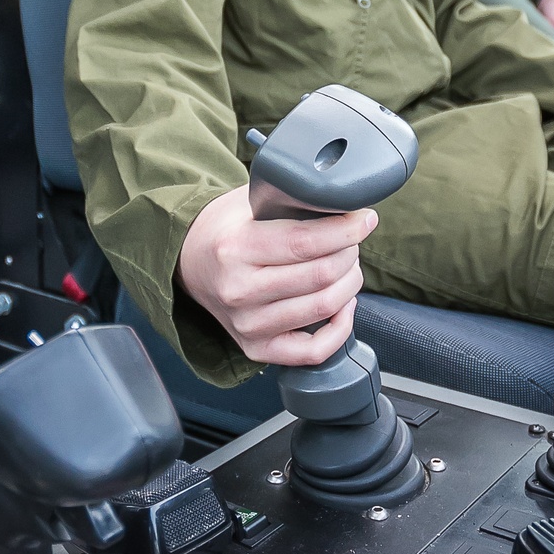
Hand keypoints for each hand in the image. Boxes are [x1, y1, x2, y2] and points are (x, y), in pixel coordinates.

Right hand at [177, 183, 377, 365]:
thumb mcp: (250, 202)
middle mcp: (239, 290)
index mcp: (236, 248)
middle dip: (350, 252)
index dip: (346, 229)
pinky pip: (313, 351)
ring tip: (348, 265)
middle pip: (320, 275)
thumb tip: (344, 204)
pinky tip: (343, 304)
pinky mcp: (256, 348)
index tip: (364, 218)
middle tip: (353, 238)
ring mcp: (247, 325)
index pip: (306, 241)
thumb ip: (291, 203)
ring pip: (323, 308)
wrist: (188, 261)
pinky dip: (340, 328)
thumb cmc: (226, 228)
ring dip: (349, 283)